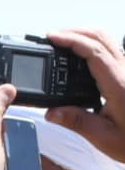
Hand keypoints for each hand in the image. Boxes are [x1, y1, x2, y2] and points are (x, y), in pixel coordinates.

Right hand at [45, 28, 124, 162]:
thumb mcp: (103, 137)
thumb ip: (76, 122)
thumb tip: (51, 112)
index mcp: (119, 85)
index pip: (94, 52)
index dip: (72, 40)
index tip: (53, 37)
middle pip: (100, 37)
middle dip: (74, 32)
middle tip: (52, 37)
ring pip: (106, 40)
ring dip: (83, 36)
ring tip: (62, 43)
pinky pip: (109, 49)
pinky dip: (90, 45)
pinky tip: (78, 56)